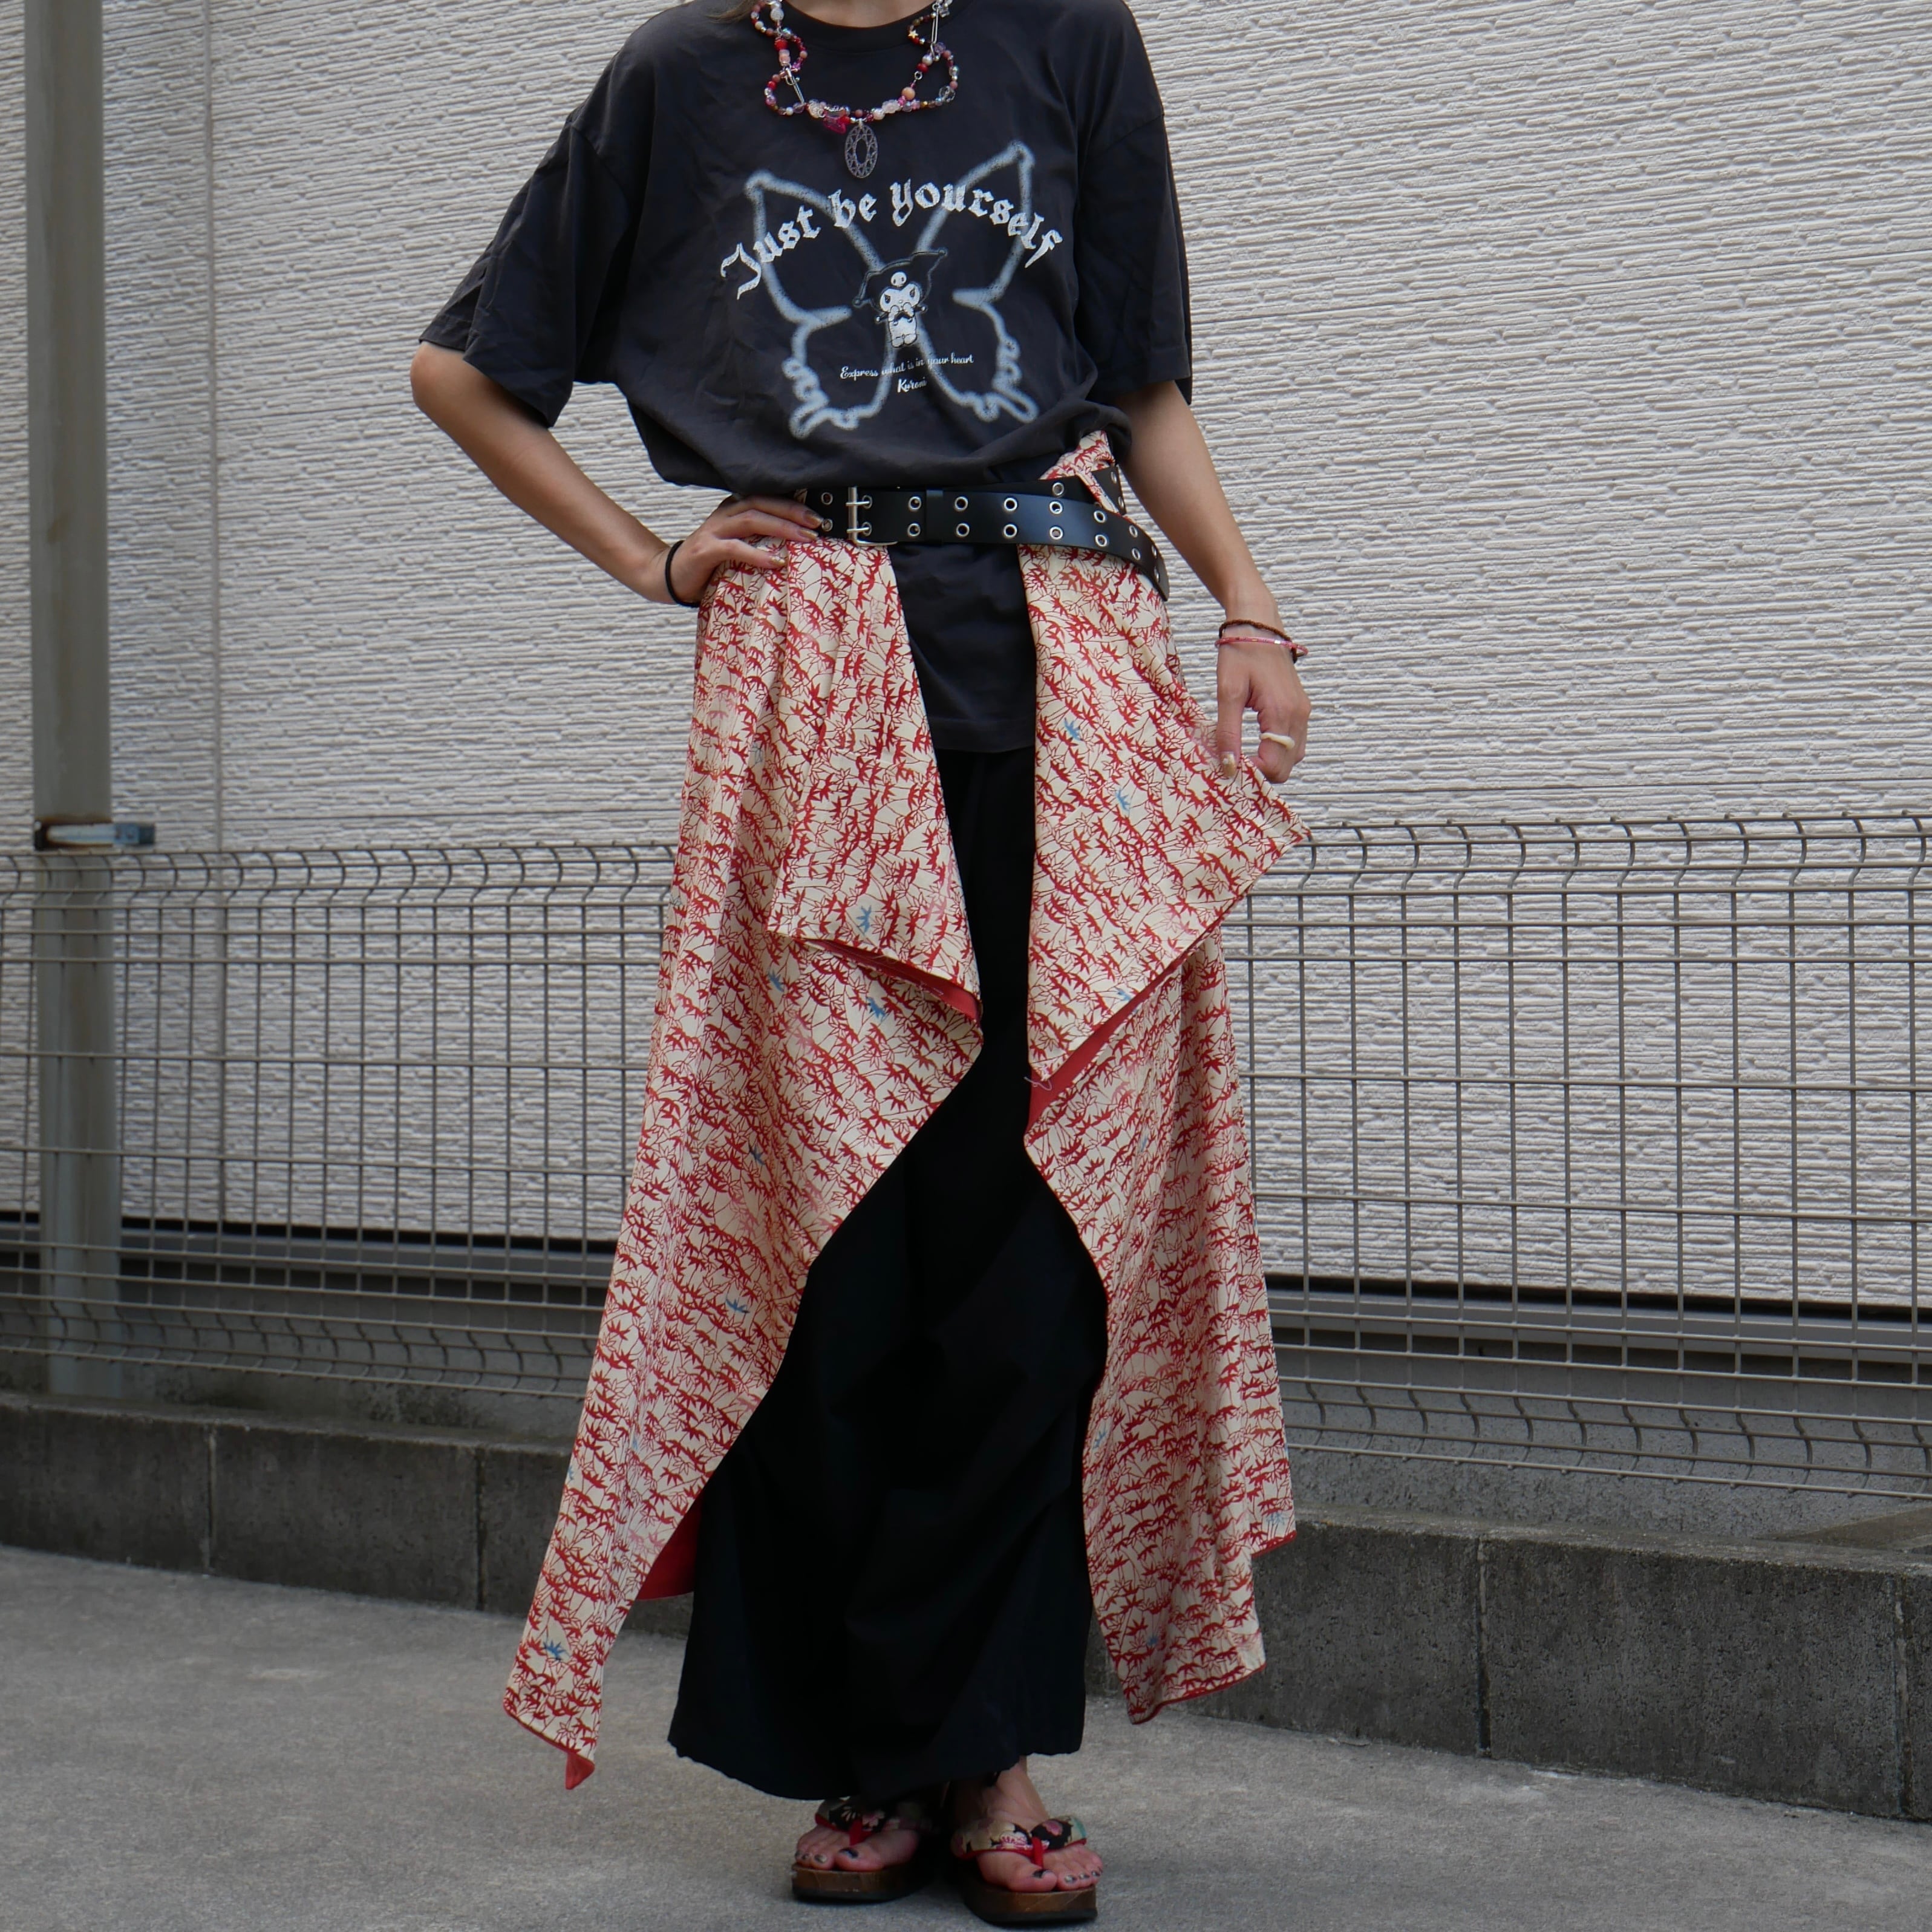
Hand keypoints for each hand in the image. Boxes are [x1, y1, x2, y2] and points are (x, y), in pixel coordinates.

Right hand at [649, 493, 825, 603]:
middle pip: (762, 503)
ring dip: (781, 527)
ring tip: (805, 538)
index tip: (817, 516)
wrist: (671, 576)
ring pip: (751, 519)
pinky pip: (735, 548)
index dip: (792, 504)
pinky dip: (757, 554)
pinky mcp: (706, 550)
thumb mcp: (738, 547)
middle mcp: (725, 515)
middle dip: (792, 512)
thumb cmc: (710, 564)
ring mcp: (714, 530)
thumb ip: (759, 540)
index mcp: (734, 510)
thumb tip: (796, 544)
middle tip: (818, 524)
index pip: (766, 498)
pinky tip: (776, 561)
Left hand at [1216, 633, 1310, 783]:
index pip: (1274, 765)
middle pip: (1287, 767)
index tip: (1228, 765)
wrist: (1258, 623)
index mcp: (1282, 712)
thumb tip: (1228, 766)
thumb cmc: (1241, 653)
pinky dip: (1277, 749)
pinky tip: (1255, 741)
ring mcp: (1303, 712)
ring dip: (1270, 762)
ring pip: (1292, 757)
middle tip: (1233, 762)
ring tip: (1242, 753)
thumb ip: (1228, 732)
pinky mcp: (1300, 708)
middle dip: (1261, 771)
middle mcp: (1299, 715)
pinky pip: (1294, 742)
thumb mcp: (1227, 693)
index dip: (1251, 773)